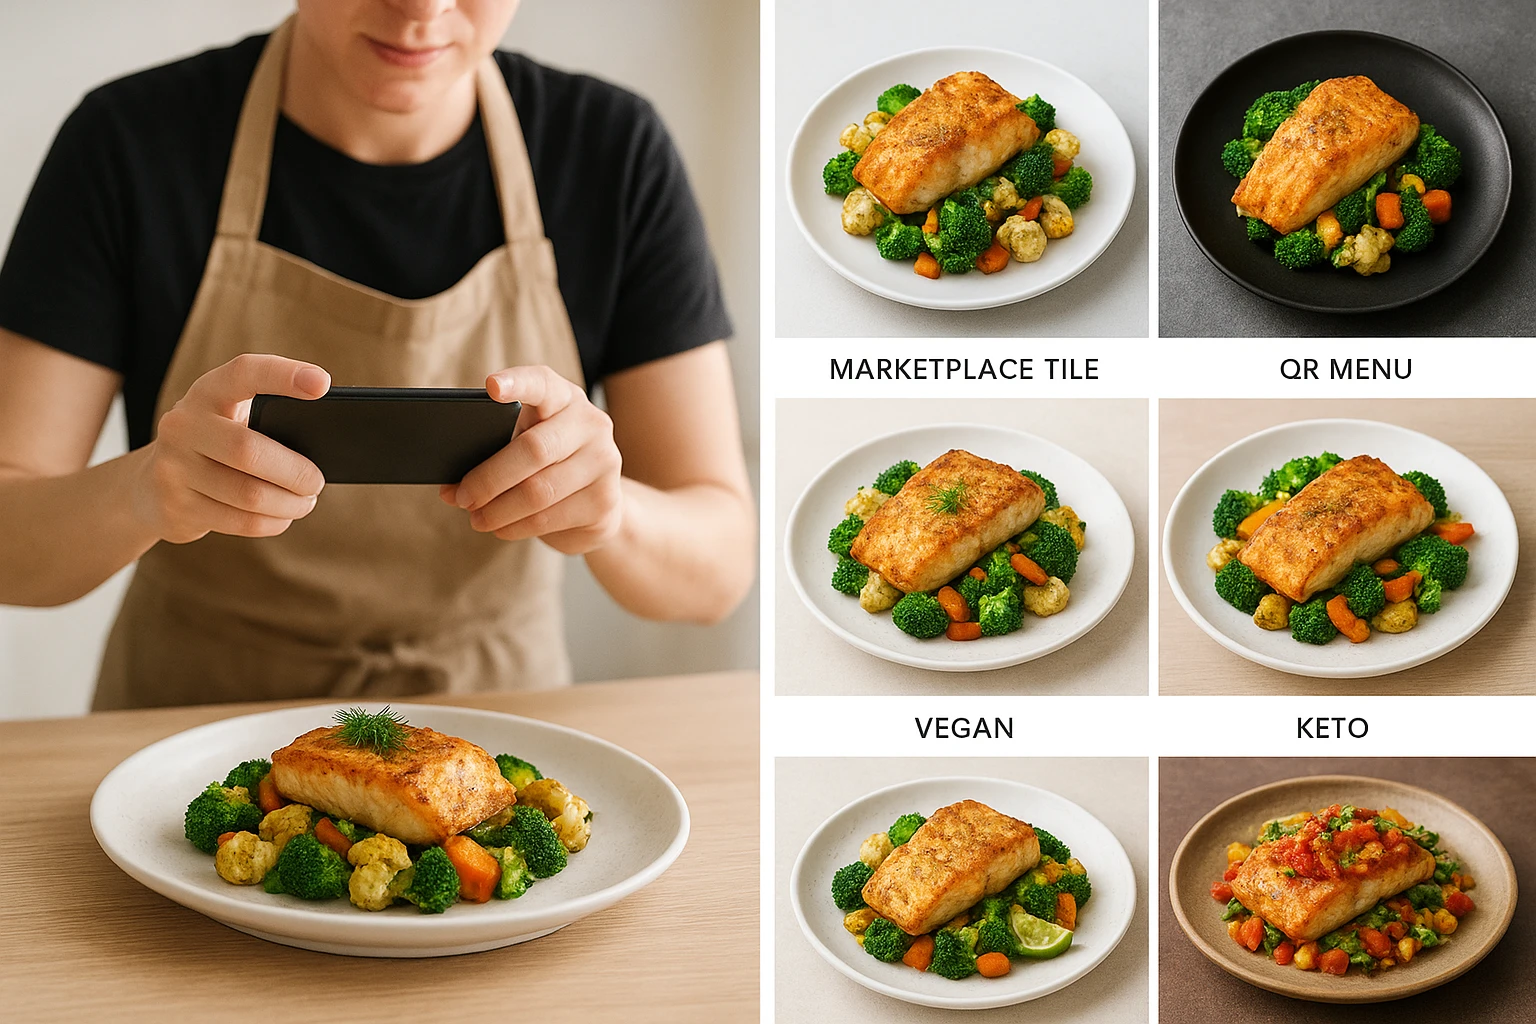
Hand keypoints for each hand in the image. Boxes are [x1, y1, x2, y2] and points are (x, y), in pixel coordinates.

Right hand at [133, 354, 329, 542]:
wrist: (153, 485)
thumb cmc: (216, 446)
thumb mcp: (231, 419)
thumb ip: (268, 418)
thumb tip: (324, 443)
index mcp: (207, 393)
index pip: (244, 372)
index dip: (282, 375)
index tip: (322, 384)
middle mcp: (183, 425)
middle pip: (250, 451)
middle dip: (296, 472)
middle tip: (317, 481)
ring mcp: (173, 468)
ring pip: (250, 494)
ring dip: (290, 503)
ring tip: (305, 501)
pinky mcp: (177, 507)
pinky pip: (241, 521)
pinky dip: (273, 522)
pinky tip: (282, 516)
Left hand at [440, 366, 622, 553]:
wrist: (597, 503)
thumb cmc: (548, 466)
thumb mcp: (523, 447)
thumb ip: (491, 456)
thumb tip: (450, 490)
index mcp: (564, 398)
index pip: (542, 383)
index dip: (517, 383)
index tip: (491, 387)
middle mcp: (590, 423)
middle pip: (534, 450)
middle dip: (489, 478)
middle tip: (462, 497)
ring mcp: (604, 462)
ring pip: (539, 491)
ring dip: (499, 510)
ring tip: (477, 518)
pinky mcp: (604, 501)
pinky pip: (549, 518)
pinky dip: (516, 527)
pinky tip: (501, 528)